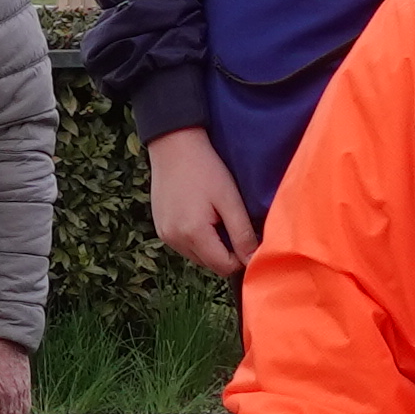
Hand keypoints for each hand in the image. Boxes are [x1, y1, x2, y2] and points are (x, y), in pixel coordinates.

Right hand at [146, 127, 258, 275]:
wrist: (173, 145)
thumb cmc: (205, 169)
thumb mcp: (230, 200)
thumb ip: (242, 233)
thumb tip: (254, 260)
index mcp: (193, 234)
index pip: (224, 267)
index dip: (242, 258)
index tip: (249, 237)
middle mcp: (175, 240)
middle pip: (210, 264)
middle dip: (227, 252)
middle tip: (233, 223)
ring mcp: (165, 235)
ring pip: (197, 257)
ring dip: (211, 246)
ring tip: (216, 218)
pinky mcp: (160, 228)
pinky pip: (184, 245)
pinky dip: (197, 239)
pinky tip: (201, 216)